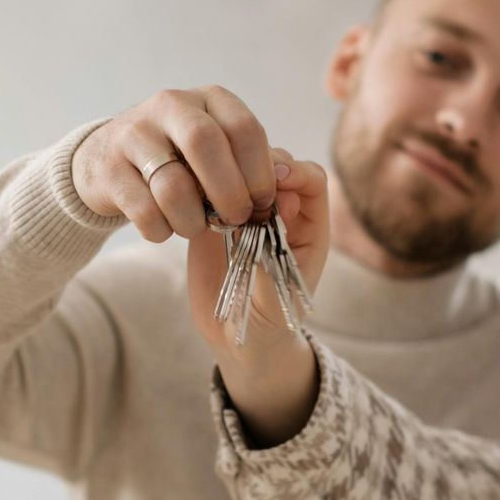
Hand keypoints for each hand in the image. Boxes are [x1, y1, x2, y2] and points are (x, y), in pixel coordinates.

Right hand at [71, 87, 279, 241]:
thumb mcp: (215, 148)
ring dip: (193, 220)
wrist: (107, 160)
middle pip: (206, 144)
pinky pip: (144, 210)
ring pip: (173, 186)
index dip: (260, 172)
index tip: (263, 202)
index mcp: (208, 99)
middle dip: (229, 192)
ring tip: (194, 227)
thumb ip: (246, 163)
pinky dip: (161, 230)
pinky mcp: (109, 168)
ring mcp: (134, 133)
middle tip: (236, 219)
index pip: (244, 127)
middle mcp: (170, 106)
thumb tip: (285, 187)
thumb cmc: (178, 159)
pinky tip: (164, 228)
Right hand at [185, 152, 329, 446]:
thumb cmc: (269, 320)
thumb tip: (262, 221)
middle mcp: (278, 209)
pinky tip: (189, 198)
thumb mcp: (276, 298)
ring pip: (238, 167)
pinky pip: (207, 187)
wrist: (237, 336)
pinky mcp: (211, 216)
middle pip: (273, 163)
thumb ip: (270, 263)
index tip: (275, 180)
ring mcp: (244, 209)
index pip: (310, 178)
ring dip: (224, 171)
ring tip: (209, 192)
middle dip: (256, 166)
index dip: (295, 171)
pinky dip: (198, 184)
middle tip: (237, 186)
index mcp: (307, 224)